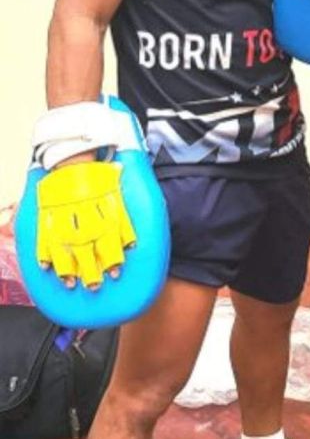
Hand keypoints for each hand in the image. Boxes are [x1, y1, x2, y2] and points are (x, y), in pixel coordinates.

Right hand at [36, 161, 136, 288]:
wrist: (72, 153)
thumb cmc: (96, 169)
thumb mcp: (114, 180)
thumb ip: (123, 201)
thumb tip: (136, 219)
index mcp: (105, 200)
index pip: (113, 231)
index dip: (115, 253)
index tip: (116, 271)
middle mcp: (86, 207)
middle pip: (90, 241)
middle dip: (93, 266)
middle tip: (96, 285)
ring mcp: (65, 210)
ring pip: (67, 241)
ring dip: (69, 265)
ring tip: (72, 282)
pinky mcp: (48, 210)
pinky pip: (44, 232)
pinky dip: (45, 250)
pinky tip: (46, 268)